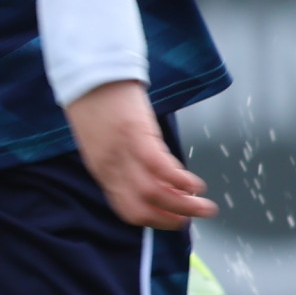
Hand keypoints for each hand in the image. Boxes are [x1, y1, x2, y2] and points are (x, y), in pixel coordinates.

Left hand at [65, 78, 213, 227]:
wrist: (91, 72)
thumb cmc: (95, 103)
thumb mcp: (102, 142)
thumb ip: (119, 163)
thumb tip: (149, 179)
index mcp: (101, 170)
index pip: (126, 209)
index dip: (152, 220)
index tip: (171, 222)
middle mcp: (110, 167)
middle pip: (141, 209)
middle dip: (169, 220)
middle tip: (190, 221)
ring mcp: (122, 153)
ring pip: (154, 194)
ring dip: (184, 206)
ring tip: (204, 207)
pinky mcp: (136, 135)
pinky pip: (160, 168)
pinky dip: (181, 181)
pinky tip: (196, 185)